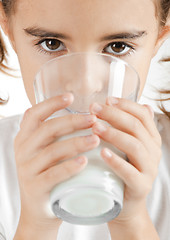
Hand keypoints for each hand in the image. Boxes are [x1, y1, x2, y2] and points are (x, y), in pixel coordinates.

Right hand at [14, 93, 99, 238]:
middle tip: (93, 119)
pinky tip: (84, 162)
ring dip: (76, 143)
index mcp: (24, 138)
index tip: (71, 96)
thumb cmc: (48, 174)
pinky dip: (69, 167)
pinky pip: (53, 174)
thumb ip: (55, 135)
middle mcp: (22, 151)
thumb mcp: (45, 151)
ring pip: (52, 151)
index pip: (34, 114)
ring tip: (96, 140)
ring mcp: (27, 170)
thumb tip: (81, 114)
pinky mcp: (35, 188)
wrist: (38, 210)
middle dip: (72, 122)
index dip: (51, 103)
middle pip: (47, 130)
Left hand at [90, 97, 160, 220]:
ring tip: (95, 127)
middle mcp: (153, 150)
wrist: (126, 201)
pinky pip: (130, 172)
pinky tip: (102, 152)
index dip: (125, 104)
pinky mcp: (141, 186)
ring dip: (113, 134)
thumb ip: (125, 126)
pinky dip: (116, 161)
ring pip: (134, 145)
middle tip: (94, 109)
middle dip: (114, 115)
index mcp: (150, 138)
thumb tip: (120, 103)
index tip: (106, 100)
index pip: (142, 114)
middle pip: (136, 126)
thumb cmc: (122, 168)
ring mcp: (149, 169)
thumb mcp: (125, 145)